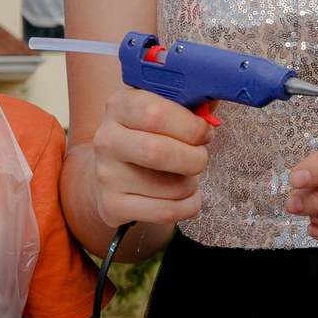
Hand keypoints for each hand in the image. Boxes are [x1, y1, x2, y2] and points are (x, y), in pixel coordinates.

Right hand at [89, 84, 213, 227]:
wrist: (111, 169)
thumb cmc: (149, 134)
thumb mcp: (162, 108)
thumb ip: (191, 105)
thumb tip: (212, 119)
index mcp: (119, 106)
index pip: (157, 114)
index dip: (191, 126)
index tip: (204, 132)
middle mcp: (106, 139)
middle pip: (159, 153)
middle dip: (195, 158)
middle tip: (199, 157)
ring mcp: (106, 175)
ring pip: (172, 187)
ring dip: (192, 183)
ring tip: (184, 176)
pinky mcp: (112, 205)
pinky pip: (167, 212)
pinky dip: (189, 205)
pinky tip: (185, 196)